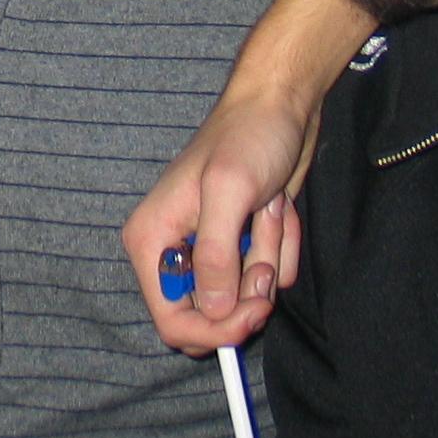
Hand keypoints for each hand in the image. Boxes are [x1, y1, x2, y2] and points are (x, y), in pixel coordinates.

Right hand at [123, 100, 310, 354]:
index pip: (172, 321)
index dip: (214, 329)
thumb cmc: (248, 136)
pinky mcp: (243, 245)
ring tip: (267, 209)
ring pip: (246, 296)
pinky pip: (270, 276)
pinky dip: (284, 247)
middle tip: (264, 256)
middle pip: (212, 316)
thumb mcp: (229, 191)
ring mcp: (212, 250)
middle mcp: (176, 251)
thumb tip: (214, 311)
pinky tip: (277, 208)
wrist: (280, 108)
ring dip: (270, 256)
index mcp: (154, 241)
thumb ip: (215, 255)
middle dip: (248, 290)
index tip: (253, 311)